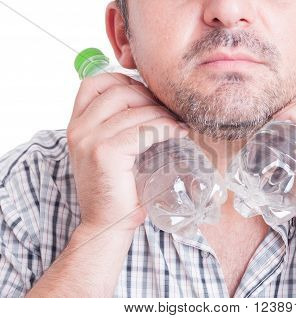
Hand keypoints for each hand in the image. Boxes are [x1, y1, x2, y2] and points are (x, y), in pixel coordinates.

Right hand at [67, 73, 188, 232]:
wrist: (107, 224)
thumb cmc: (115, 189)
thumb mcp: (108, 151)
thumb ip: (117, 126)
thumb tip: (151, 102)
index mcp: (76, 125)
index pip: (95, 83)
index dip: (125, 82)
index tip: (148, 96)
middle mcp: (78, 128)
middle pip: (118, 90)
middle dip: (148, 96)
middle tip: (168, 110)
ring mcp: (89, 139)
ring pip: (135, 110)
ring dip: (162, 114)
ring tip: (177, 124)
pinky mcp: (106, 153)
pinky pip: (144, 129)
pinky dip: (166, 127)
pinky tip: (178, 132)